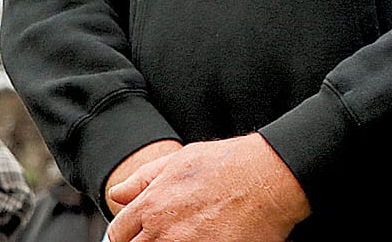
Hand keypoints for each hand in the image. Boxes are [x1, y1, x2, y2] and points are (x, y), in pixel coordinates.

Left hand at [106, 133, 309, 241]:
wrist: (273, 177)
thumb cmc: (232, 164)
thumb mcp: (182, 159)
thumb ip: (144, 178)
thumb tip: (119, 193)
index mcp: (152, 205)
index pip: (119, 233)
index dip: (128, 234)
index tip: (140, 233)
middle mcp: (164, 231)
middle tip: (170, 233)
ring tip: (188, 236)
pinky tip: (206, 240)